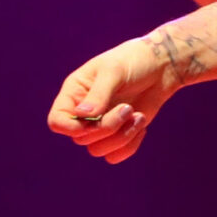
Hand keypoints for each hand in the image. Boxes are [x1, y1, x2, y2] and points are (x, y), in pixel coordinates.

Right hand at [46, 39, 180, 163]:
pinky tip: (141, 124)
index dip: (70, 128)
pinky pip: (114, 156)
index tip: (93, 120)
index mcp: (74, 92)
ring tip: (138, 116)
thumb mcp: (114, 71)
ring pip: (97, 150)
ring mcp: (99, 125)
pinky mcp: (117, 135)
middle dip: (107, 127)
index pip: (57, 121)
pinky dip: (129, 146)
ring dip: (121, 137)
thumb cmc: (133, 61)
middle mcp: (82, 112)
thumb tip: (82, 115)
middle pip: (81, 138)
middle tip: (128, 107)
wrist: (160, 67)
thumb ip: (99, 94)